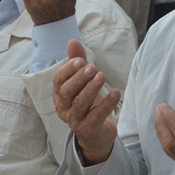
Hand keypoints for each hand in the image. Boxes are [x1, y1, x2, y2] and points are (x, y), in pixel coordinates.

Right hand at [53, 40, 120, 164]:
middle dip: (79, 79)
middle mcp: (63, 107)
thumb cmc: (88, 103)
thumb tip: (72, 41)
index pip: (58, 81)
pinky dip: (106, 104)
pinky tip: (116, 93)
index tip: (80, 60)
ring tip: (102, 77)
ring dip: (91, 89)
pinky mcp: (88, 129)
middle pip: (67, 92)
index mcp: (59, 95)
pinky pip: (96, 116)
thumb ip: (77, 62)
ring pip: (80, 103)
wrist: (96, 133)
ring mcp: (74, 120)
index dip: (68, 70)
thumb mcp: (82, 82)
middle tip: (92, 68)